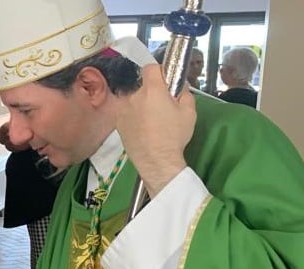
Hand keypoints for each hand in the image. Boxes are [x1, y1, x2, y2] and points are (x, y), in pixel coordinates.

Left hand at [116, 64, 195, 197]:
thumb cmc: (174, 136)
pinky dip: (134, 117)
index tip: (165, 82)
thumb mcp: (189, 111)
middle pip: (143, 87)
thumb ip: (184, 92)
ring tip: (152, 121)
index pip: (150, 68)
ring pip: (135, 101)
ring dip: (142, 105)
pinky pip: (127, 113)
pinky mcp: (118, 123)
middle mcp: (134, 97)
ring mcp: (123, 110)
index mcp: (152, 90)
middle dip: (152, 93)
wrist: (155, 161)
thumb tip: (179, 85)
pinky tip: (143, 129)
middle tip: (162, 107)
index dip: (159, 72)